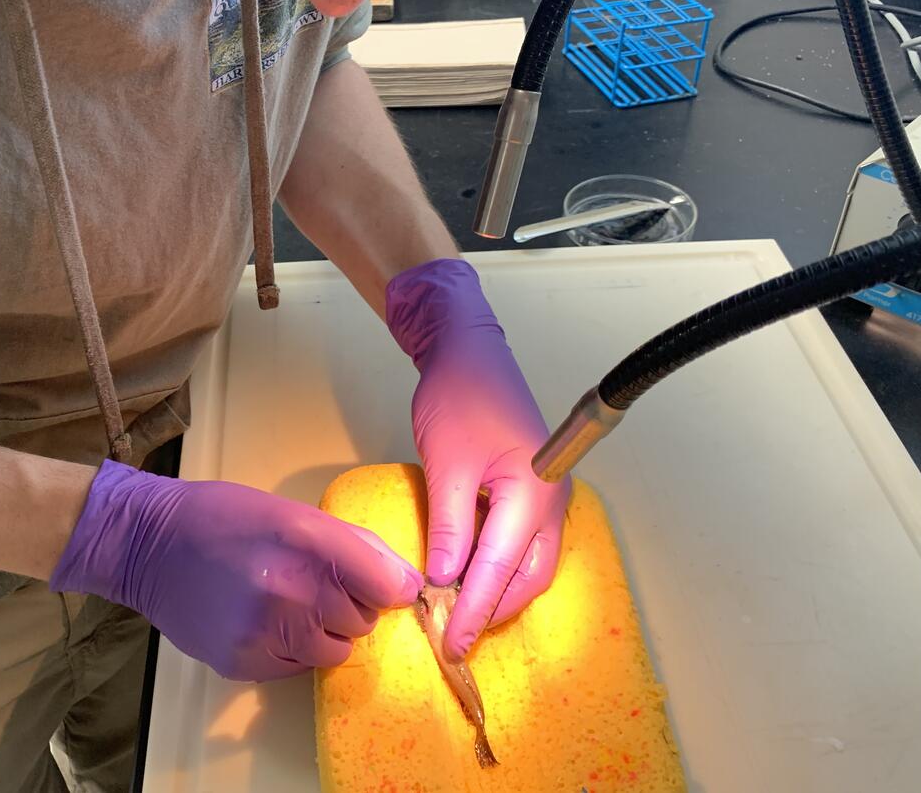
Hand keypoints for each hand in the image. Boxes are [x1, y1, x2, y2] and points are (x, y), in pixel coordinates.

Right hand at [50, 461, 423, 681]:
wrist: (149, 545)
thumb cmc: (225, 518)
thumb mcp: (294, 512)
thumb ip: (355, 545)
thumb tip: (406, 580)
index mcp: (309, 543)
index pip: (388, 587)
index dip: (390, 586)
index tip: (379, 583)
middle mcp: (293, 592)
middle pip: (363, 620)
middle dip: (348, 604)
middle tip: (310, 582)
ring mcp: (268, 633)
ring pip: (335, 650)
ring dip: (322, 631)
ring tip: (285, 603)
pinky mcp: (246, 663)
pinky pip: (298, 667)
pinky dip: (290, 649)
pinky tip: (260, 620)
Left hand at [386, 258, 570, 659]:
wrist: (467, 351)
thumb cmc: (458, 397)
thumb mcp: (446, 463)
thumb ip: (450, 526)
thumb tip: (445, 580)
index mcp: (535, 492)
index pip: (502, 568)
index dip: (475, 609)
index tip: (451, 643)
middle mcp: (550, 499)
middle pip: (528, 576)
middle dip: (492, 609)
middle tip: (453, 636)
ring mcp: (544, 495)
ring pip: (527, 563)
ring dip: (495, 590)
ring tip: (456, 612)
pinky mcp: (529, 490)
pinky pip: (520, 542)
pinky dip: (496, 566)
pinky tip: (465, 575)